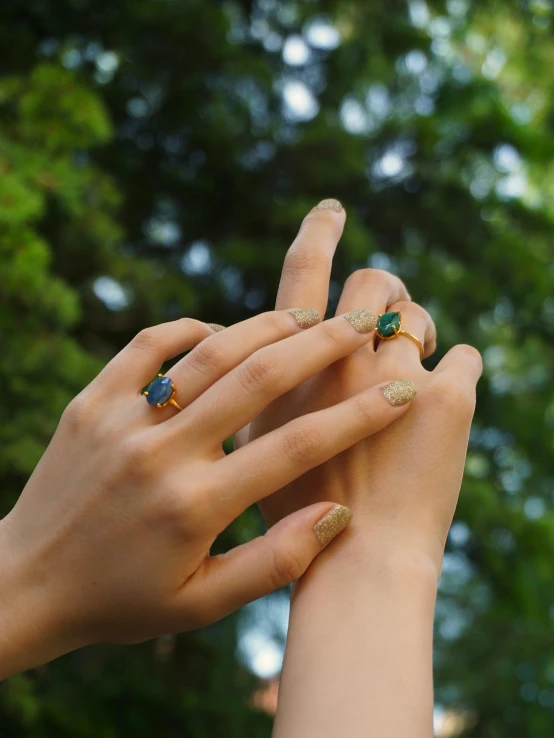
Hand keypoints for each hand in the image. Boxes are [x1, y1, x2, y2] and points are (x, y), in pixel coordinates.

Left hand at [0, 306, 414, 677]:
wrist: (26, 584)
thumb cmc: (123, 601)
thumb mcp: (202, 604)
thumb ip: (275, 561)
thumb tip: (338, 511)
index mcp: (195, 507)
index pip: (297, 445)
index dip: (360, 414)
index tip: (403, 390)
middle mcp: (160, 454)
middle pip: (259, 379)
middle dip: (323, 346)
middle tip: (363, 325)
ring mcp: (120, 420)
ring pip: (208, 352)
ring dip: (266, 327)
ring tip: (309, 315)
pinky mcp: (91, 401)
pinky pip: (147, 344)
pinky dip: (192, 330)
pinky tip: (223, 332)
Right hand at [239, 200, 481, 572]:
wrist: (355, 565)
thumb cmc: (299, 508)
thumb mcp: (258, 441)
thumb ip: (268, 390)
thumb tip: (282, 354)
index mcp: (292, 364)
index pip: (303, 275)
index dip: (317, 233)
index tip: (330, 208)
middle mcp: (340, 355)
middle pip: (373, 282)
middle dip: (383, 291)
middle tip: (387, 314)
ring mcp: (394, 371)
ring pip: (417, 316)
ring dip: (416, 336)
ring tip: (411, 384)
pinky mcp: (447, 397)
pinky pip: (464, 356)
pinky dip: (458, 373)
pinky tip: (442, 410)